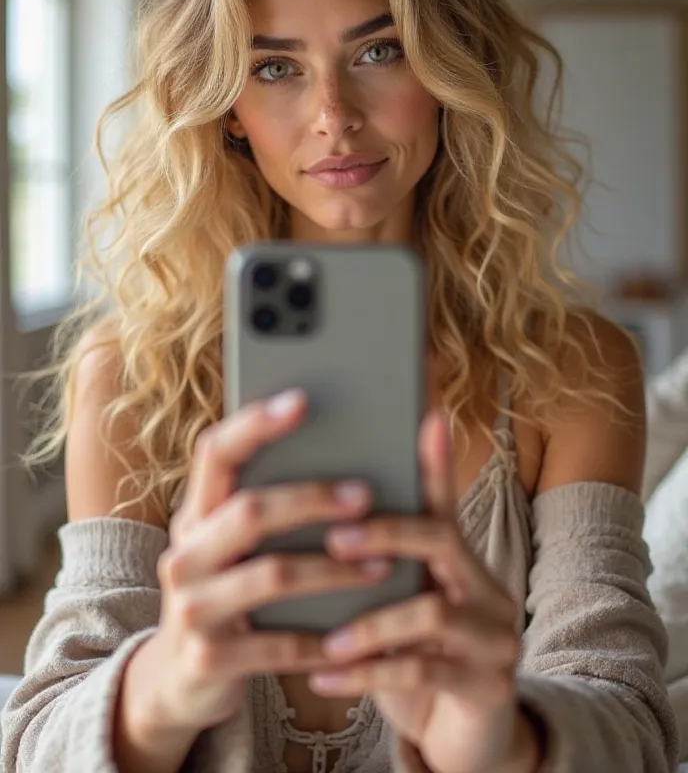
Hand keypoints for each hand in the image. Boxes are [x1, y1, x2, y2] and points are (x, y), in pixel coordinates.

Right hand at [153, 389, 390, 732]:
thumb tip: (339, 446)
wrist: (179, 679)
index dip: (255, 424)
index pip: (214, 453)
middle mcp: (184, 554)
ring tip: (383, 564)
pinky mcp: (209, 658)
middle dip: (312, 499)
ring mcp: (191, 608)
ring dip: (335, 569)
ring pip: (273, 575)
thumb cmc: (227, 591)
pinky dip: (325, 638)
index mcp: (194, 514)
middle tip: (364, 496)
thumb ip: (263, 503)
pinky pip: (280, 643)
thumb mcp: (230, 546)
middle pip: (251, 510)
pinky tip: (359, 635)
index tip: (301, 401)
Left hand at [310, 410, 538, 772]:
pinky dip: (368, 674)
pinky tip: (324, 678)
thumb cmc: (415, 659)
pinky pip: (424, 670)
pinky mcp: (490, 686)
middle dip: (386, 532)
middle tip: (335, 541)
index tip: (424, 417)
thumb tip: (316, 522)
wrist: (458, 738)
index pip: (443, 501)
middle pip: (441, 537)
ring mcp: (496, 637)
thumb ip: (373, 570)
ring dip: (370, 623)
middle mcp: (488, 588)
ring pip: (432, 610)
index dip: (434, 461)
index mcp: (460, 563)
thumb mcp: (396, 609)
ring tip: (325, 639)